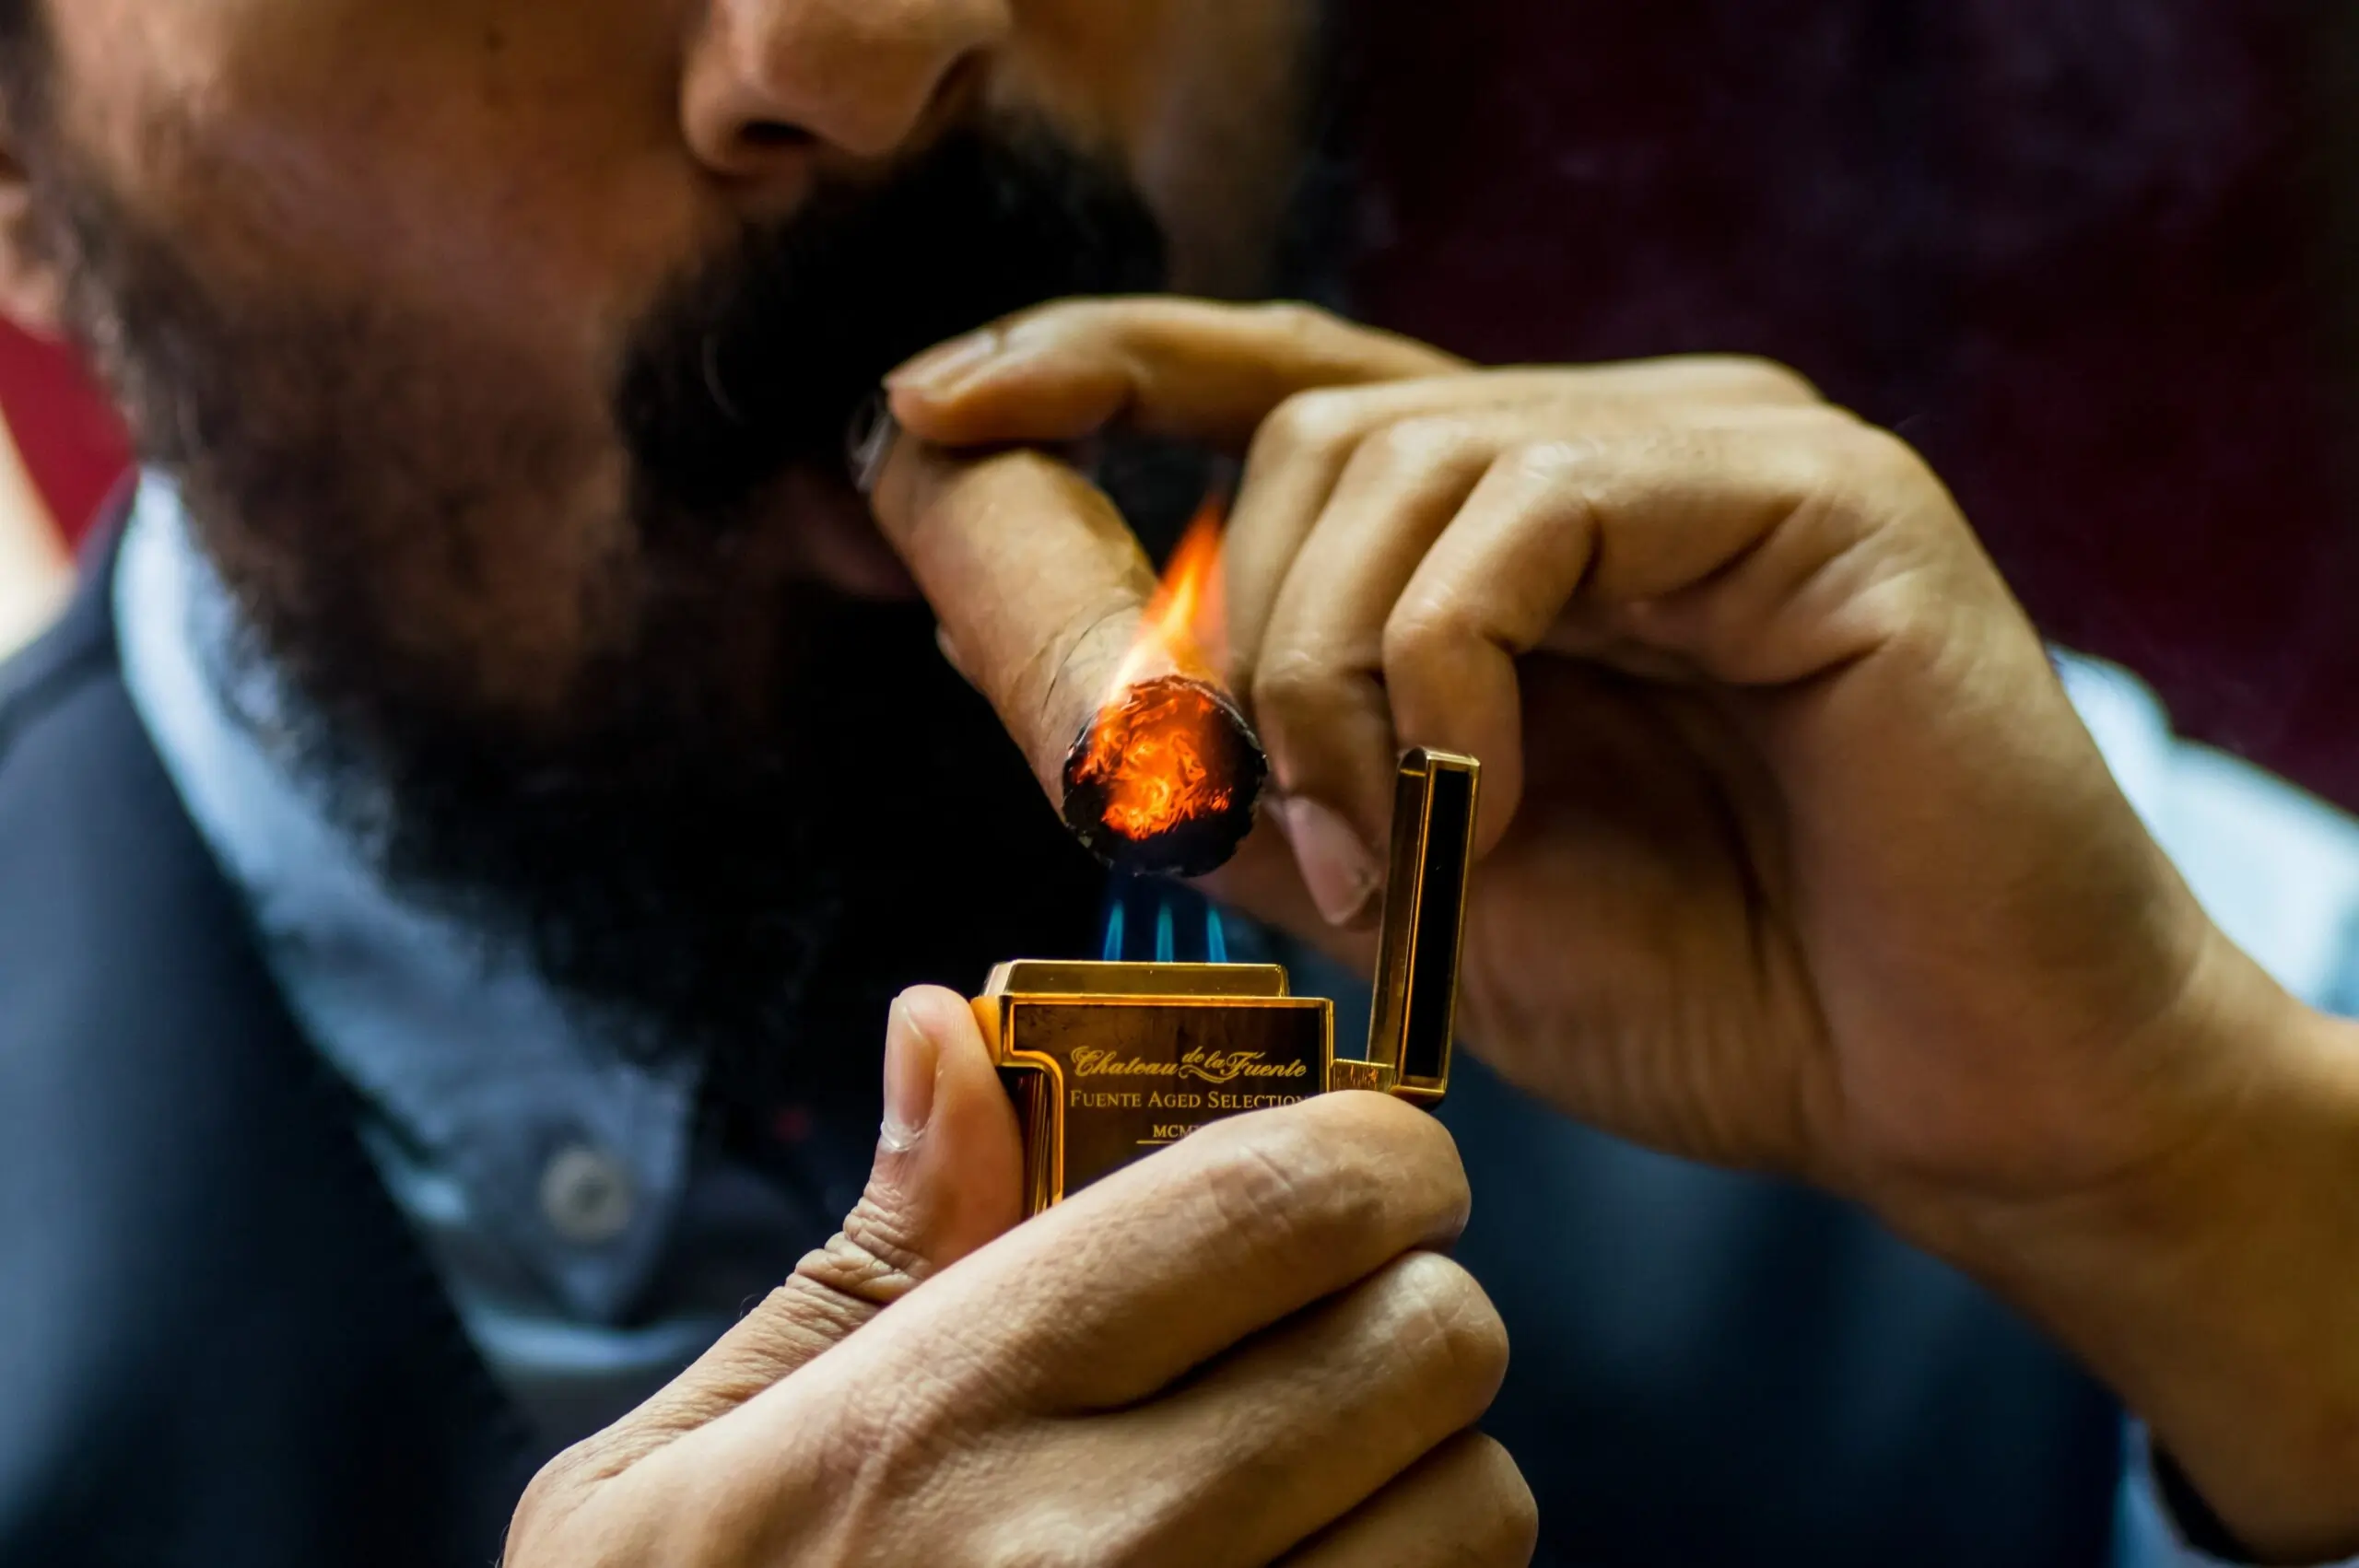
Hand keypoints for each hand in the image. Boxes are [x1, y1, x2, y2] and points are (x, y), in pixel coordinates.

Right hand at [506, 987, 1533, 1566]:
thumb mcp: (681, 1464)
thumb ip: (866, 1247)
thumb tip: (946, 1032)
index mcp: (948, 1410)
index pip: (1278, 1197)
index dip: (1373, 1148)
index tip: (1360, 1160)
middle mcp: (1101, 1554)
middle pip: (1429, 1337)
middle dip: (1406, 1297)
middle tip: (1325, 1319)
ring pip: (1479, 1508)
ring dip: (1424, 1470)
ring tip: (1308, 1479)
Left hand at [884, 300, 2358, 1557]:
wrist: (1958, 1101)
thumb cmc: (1707, 992)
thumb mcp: (1398, 880)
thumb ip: (1229, 765)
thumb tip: (1009, 655)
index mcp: (1530, 521)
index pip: (1291, 382)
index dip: (1109, 369)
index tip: (933, 407)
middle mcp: (1618, 448)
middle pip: (1311, 429)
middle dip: (1233, 644)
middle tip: (1281, 842)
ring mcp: (1720, 448)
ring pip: (1397, 456)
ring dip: (1326, 680)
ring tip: (1392, 859)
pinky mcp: (1814, 491)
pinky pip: (1530, 517)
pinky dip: (1450, 675)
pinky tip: (1490, 810)